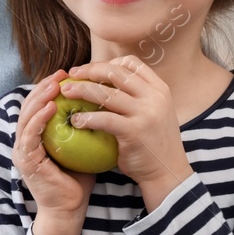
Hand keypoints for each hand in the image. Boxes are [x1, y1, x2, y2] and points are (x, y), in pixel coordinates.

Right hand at [14, 72, 95, 234]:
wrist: (69, 210)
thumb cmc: (77, 181)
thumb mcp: (80, 149)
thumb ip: (82, 130)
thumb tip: (103, 107)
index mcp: (34, 138)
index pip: (38, 106)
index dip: (49, 88)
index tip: (67, 75)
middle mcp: (24, 142)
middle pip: (29, 106)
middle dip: (43, 87)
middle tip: (61, 73)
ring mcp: (22, 151)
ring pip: (26, 116)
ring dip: (39, 98)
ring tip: (55, 84)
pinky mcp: (26, 160)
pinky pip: (30, 134)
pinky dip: (39, 119)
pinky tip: (51, 106)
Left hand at [60, 58, 192, 209]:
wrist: (167, 171)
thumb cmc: (153, 142)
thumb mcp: (153, 112)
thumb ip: (136, 96)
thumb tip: (102, 81)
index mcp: (159, 89)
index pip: (131, 63)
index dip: (107, 63)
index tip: (89, 70)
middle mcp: (155, 97)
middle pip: (116, 72)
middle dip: (89, 71)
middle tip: (71, 77)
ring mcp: (146, 113)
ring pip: (106, 93)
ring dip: (81, 90)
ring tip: (66, 93)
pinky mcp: (135, 131)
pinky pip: (104, 119)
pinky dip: (86, 118)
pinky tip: (75, 121)